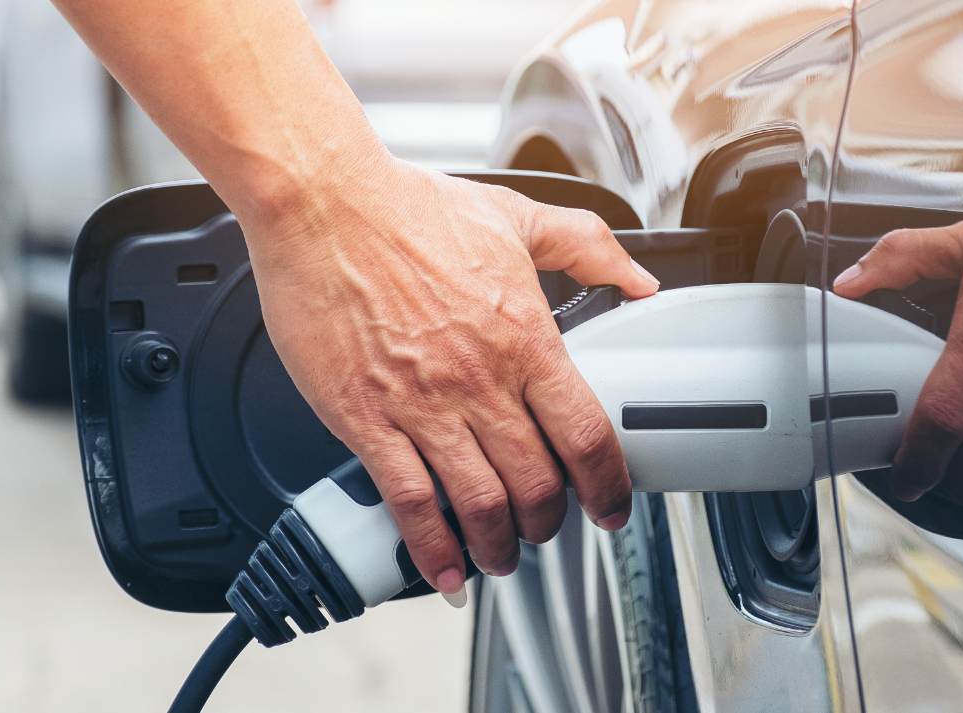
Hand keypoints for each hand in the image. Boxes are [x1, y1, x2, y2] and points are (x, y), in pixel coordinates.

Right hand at [244, 161, 658, 593]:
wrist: (324, 203)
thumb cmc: (407, 208)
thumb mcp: (516, 216)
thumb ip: (589, 246)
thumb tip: (638, 278)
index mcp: (525, 336)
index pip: (587, 435)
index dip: (608, 486)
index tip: (609, 508)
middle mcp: (480, 379)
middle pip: (537, 484)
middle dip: (548, 525)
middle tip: (543, 532)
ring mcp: (422, 404)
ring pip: (479, 505)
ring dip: (497, 546)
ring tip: (497, 556)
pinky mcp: (365, 418)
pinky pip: (408, 501)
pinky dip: (431, 548)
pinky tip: (442, 568)